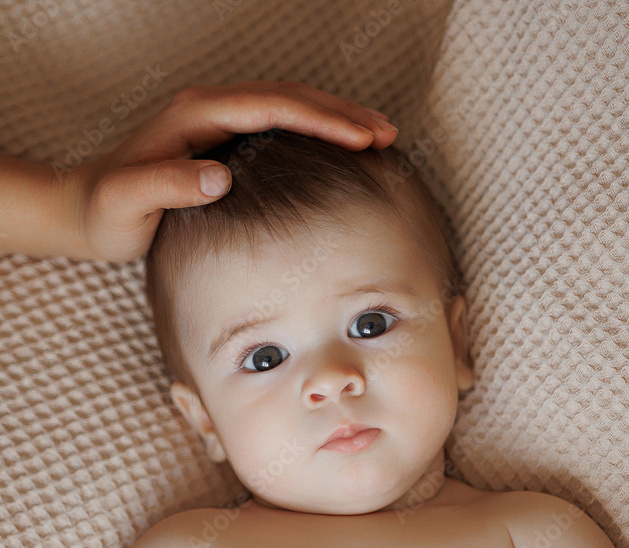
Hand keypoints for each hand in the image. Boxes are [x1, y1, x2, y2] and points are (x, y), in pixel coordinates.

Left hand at [56, 80, 396, 260]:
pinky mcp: (221, 141)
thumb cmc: (107, 212)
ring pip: (288, 107)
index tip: (361, 139)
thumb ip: (168, 185)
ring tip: (377, 138)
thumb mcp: (129, 202)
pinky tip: (337, 151)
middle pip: (289, 97)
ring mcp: (217, 122)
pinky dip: (314, 133)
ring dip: (334, 119)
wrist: (85, 211)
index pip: (271, 106)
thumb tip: (221, 178)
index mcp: (195, 115)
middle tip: (386, 135)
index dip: (320, 120)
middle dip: (341, 113)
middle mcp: (209, 108)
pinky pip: (279, 126)